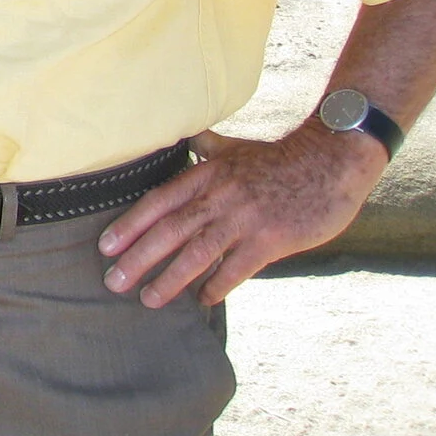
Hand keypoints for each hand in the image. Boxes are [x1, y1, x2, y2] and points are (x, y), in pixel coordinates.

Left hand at [99, 126, 387, 306]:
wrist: (330, 161)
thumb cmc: (279, 157)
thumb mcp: (234, 148)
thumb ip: (206, 147)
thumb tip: (187, 135)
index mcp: (205, 175)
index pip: (157, 203)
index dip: (130, 226)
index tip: (106, 247)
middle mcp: (218, 197)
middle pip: (169, 231)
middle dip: (138, 258)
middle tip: (113, 283)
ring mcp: (244, 219)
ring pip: (198, 253)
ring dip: (170, 279)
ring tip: (149, 299)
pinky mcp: (271, 239)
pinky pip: (236, 268)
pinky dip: (216, 285)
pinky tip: (202, 300)